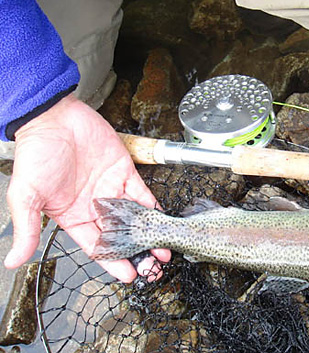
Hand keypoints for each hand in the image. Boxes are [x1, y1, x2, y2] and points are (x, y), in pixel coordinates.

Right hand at [4, 94, 170, 281]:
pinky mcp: (125, 172)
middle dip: (138, 252)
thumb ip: (27, 229)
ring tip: (165, 250)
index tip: (129, 276)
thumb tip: (12, 261)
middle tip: (154, 267)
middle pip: (121, 236)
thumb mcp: (26, 196)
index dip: (113, 262)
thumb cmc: (36, 154)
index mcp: (73, 216)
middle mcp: (95, 206)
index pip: (97, 246)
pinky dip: (154, 207)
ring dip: (151, 234)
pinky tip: (164, 221)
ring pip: (136, 218)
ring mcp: (112, 190)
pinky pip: (143, 193)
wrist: (53, 118)